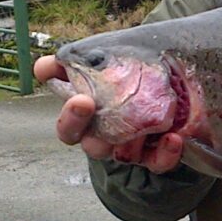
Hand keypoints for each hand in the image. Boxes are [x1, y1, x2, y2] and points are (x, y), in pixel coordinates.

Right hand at [34, 55, 182, 173]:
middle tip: (86, 103)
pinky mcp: (159, 155)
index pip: (69, 127)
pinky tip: (173, 138)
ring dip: (130, 141)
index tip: (79, 99)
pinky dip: (165, 153)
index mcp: (91, 118)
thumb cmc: (133, 72)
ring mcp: (133, 148)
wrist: (177, 82)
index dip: (69, 117)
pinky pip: (159, 162)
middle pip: (90, 144)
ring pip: (123, 155)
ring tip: (143, 121)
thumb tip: (44, 67)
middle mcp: (108, 137)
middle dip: (85, 125)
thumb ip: (76, 61)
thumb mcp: (107, 58)